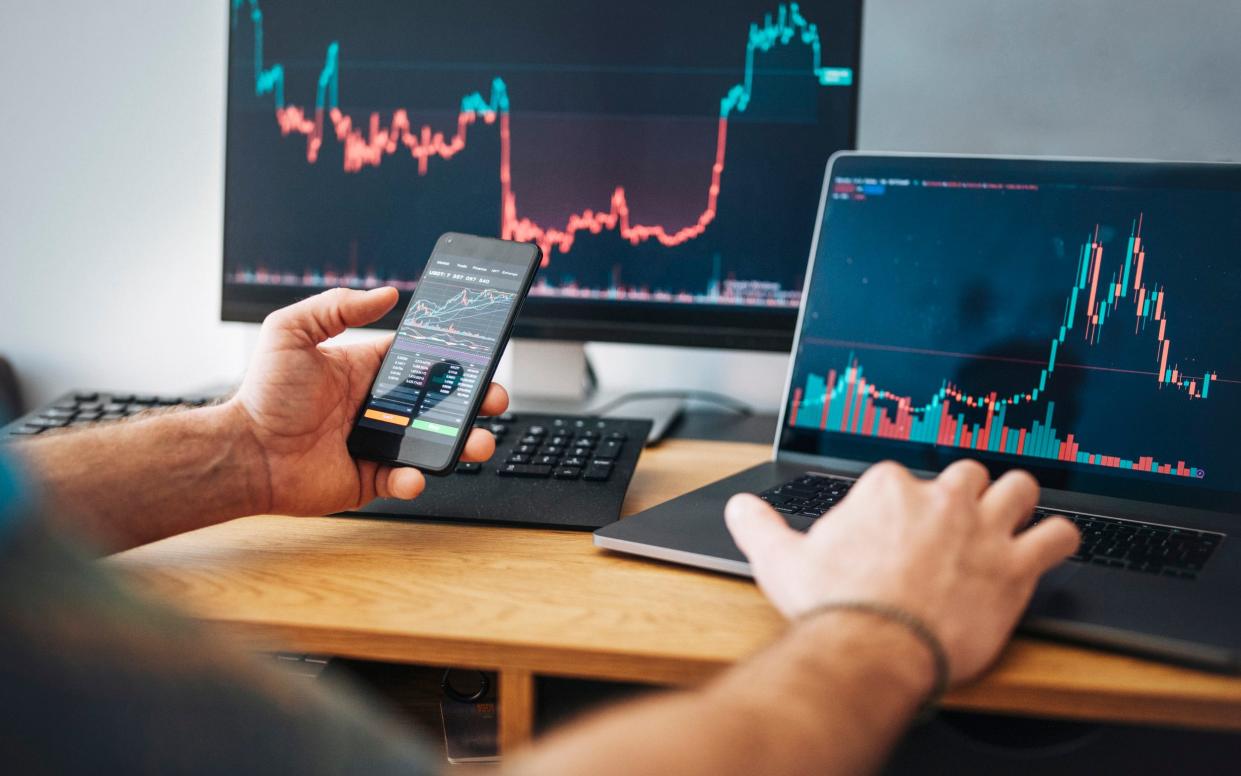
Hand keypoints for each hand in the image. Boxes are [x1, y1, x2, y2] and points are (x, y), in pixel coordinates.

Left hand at [227, 287, 507, 515]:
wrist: (245, 453)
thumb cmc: (263, 394)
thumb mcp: (291, 331)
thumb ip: (336, 306)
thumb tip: (386, 293)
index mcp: (367, 370)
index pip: (422, 360)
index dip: (453, 358)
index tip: (478, 355)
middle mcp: (378, 407)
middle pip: (441, 402)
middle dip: (475, 401)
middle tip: (494, 399)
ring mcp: (378, 443)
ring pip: (434, 443)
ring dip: (463, 443)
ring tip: (479, 442)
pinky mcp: (371, 478)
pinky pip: (405, 479)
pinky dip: (415, 479)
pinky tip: (411, 474)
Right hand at [725, 460, 1078, 682]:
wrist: (874, 648)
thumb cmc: (833, 605)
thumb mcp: (780, 560)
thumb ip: (759, 527)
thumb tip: (739, 509)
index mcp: (887, 487)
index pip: (903, 476)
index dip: (902, 503)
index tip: (897, 528)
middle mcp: (940, 497)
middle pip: (967, 472)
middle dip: (965, 493)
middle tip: (956, 522)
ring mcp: (982, 528)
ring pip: (1019, 488)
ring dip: (1017, 502)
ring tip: (1010, 520)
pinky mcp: (1015, 566)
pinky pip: (1058, 535)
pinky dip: (1057, 539)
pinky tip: (1048, 547)